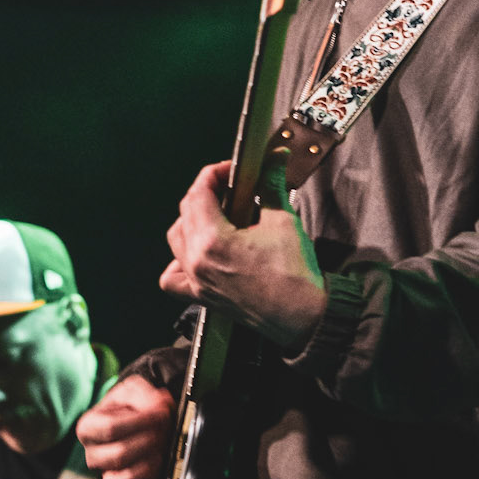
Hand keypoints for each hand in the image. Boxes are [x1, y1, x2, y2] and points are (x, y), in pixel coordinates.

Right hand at [77, 374, 174, 478]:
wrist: (146, 420)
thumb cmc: (136, 405)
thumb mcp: (137, 389)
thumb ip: (146, 395)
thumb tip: (156, 409)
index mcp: (89, 427)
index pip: (110, 429)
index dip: (141, 422)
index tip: (161, 413)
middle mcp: (93, 456)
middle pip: (115, 458)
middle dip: (147, 444)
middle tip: (161, 434)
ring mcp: (106, 478)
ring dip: (144, 472)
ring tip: (158, 457)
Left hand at [159, 158, 327, 352]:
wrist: (303, 318)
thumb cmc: (294, 276)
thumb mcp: (283, 221)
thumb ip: (272, 186)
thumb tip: (274, 160)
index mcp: (212, 240)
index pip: (199, 192)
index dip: (215, 173)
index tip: (233, 169)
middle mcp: (197, 262)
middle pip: (186, 211)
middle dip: (206, 192)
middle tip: (232, 187)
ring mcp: (197, 281)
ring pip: (176, 239)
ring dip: (191, 220)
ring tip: (217, 215)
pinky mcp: (203, 296)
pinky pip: (174, 278)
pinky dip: (178, 262)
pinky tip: (197, 253)